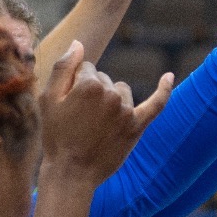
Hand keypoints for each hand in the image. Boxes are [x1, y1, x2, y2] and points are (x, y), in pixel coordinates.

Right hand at [36, 42, 172, 184]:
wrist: (72, 173)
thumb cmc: (56, 136)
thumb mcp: (48, 99)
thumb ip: (63, 67)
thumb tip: (78, 43)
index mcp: (90, 85)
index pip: (85, 69)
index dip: (73, 85)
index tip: (68, 105)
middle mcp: (112, 94)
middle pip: (103, 79)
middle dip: (91, 92)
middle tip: (79, 119)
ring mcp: (127, 111)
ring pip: (120, 90)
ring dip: (111, 99)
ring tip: (96, 123)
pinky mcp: (137, 126)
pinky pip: (156, 104)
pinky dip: (164, 90)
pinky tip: (169, 76)